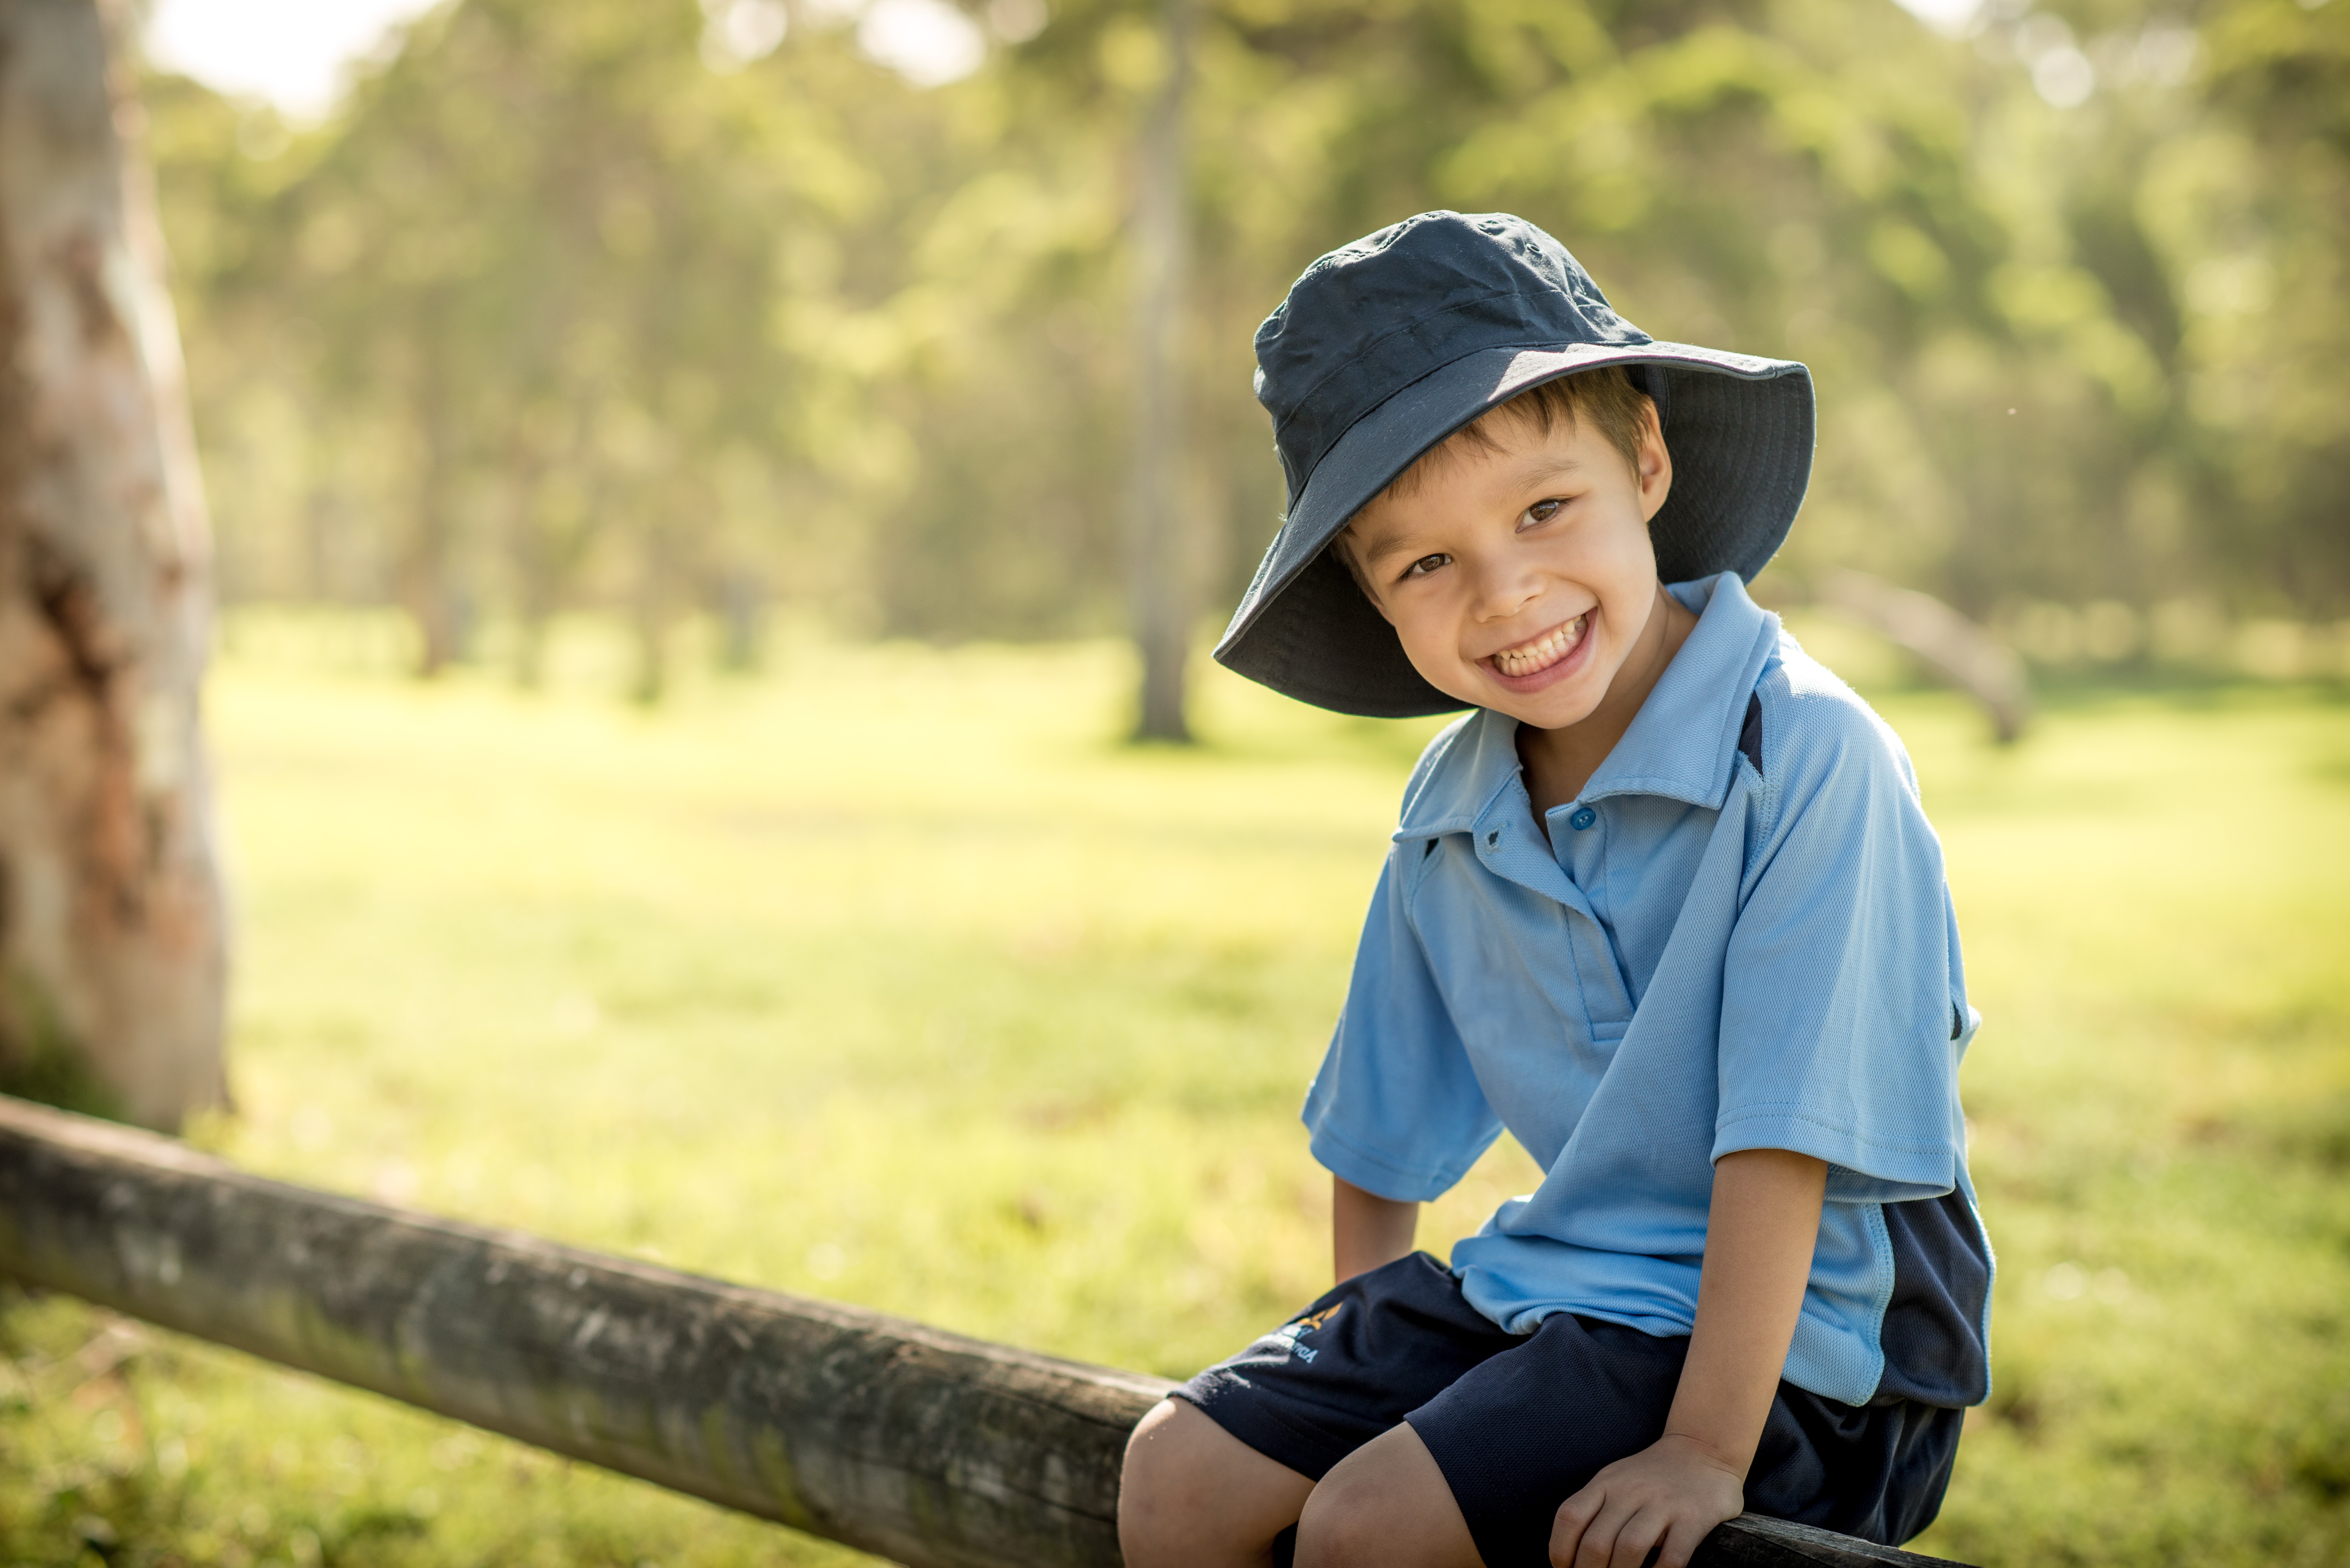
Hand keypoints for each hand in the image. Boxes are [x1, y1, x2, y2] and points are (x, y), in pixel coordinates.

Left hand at [1548, 1433, 1743, 1567]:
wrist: (1704, 1447)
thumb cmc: (1654, 1474)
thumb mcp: (1617, 1479)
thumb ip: (1596, 1508)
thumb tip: (1574, 1553)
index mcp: (1606, 1482)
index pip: (1570, 1517)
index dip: (1560, 1550)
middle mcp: (1630, 1491)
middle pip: (1596, 1541)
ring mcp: (1663, 1504)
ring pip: (1630, 1548)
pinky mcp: (1693, 1517)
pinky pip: (1672, 1557)